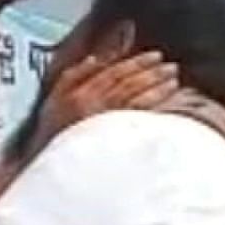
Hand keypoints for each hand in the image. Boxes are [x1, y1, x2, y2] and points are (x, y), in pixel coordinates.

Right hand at [26, 51, 178, 159]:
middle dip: (150, 70)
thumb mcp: (53, 100)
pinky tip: (170, 96)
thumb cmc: (53, 136)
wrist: (52, 169)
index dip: (135, 61)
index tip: (153, 56)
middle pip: (127, 81)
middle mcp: (93, 102)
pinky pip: (141, 112)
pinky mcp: (116, 134)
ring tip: (173, 77)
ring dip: (157, 83)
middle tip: (168, 65)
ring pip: (136, 94)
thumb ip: (73, 76)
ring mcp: (105, 118)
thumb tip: (95, 59)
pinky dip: (157, 100)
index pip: (112, 71)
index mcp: (78, 92)